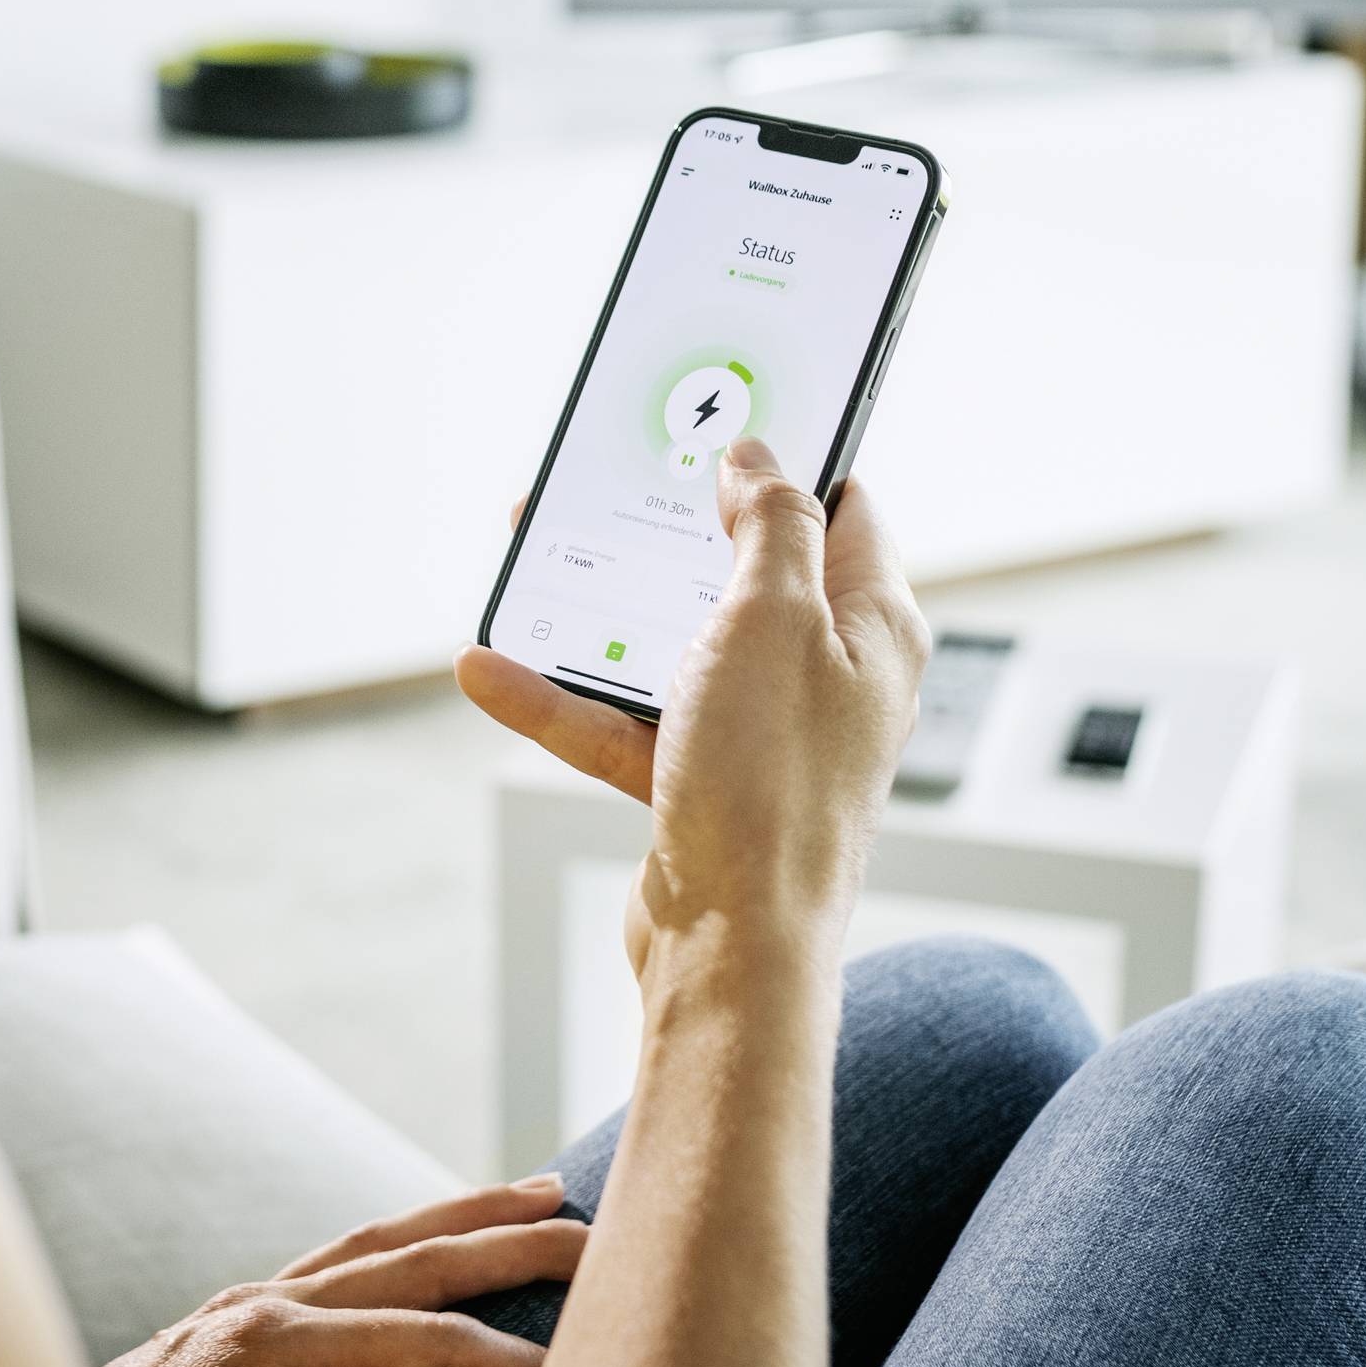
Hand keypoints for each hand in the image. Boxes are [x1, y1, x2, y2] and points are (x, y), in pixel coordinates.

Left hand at [86, 1177, 587, 1366]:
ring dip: (458, 1217)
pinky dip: (399, 1240)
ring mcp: (247, 1304)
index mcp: (268, 1341)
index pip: (415, 1341)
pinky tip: (422, 1245)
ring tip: (532, 1198)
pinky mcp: (234, 1321)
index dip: (498, 1359)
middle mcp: (263, 1303)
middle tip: (589, 1232)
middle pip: (409, 1258)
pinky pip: (339, 1259)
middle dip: (503, 1241)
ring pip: (377, 1242)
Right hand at [459, 440, 926, 971]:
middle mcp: (826, 673)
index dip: (786, 457)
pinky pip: (625, 720)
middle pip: (741, 571)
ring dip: (599, 612)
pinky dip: (564, 697)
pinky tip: (493, 670)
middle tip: (606, 482)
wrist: (733, 948)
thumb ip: (770, 523)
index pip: (844, 507)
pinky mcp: (701, 780)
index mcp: (873, 624)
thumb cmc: (774, 785)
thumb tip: (760, 459)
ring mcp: (762, 729)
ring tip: (530, 561)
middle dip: (667, 528)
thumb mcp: (774, 617)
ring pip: (671, 643)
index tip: (720, 417)